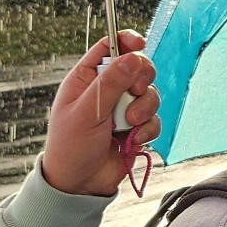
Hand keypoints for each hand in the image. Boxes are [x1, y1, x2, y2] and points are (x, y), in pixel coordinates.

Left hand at [36, 31, 158, 197]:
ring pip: (150, 94)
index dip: (126, 42)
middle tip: (133, 93)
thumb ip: (110, 83)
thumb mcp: (87, 111)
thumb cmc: (71, 146)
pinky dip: (148, 128)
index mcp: (86, 79)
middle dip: (141, 80)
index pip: (109, 48)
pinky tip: (133, 139)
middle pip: (138, 68)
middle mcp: (107, 90)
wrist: (80, 184)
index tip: (140, 45)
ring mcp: (123, 109)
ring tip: (128, 125)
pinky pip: (154, 118)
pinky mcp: (136, 127)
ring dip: (144, 109)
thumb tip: (133, 57)